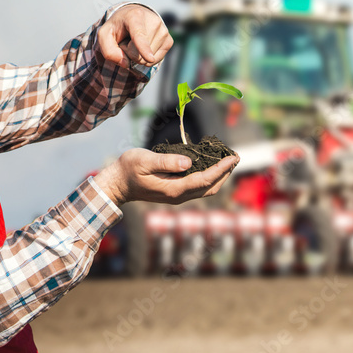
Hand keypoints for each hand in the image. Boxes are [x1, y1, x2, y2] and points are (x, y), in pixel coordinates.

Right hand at [94, 149, 238, 205]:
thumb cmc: (128, 169)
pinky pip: (198, 186)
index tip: (233, 157)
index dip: (221, 169)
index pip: (205, 179)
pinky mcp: (175, 192)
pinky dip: (210, 176)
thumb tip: (188, 162)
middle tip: (236, 156)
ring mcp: (177, 196)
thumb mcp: (145, 161)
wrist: (116, 185)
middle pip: (211, 187)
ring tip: (228, 160)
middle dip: (225, 173)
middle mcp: (179, 196)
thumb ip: (167, 162)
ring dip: (220, 176)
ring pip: (206, 189)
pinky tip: (212, 165)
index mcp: (174, 189)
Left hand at [97, 4, 173, 68]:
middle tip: (127, 40)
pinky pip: (156, 61)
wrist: (133, 17)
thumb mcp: (105, 35)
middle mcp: (153, 21)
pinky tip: (145, 45)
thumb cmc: (117, 27)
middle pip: (138, 54)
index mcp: (135, 16)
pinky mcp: (169, 40)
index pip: (139, 35)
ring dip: (138, 54)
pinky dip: (147, 57)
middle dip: (129, 52)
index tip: (149, 58)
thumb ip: (108, 50)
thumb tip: (126, 63)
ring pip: (148, 60)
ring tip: (135, 41)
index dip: (143, 47)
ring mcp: (163, 31)